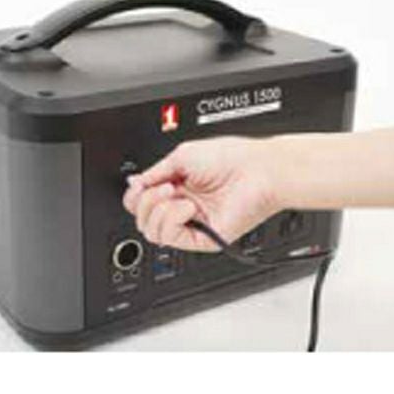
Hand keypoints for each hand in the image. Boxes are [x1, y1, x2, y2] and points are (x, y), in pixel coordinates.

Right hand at [123, 137, 281, 251]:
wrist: (258, 171)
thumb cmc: (231, 158)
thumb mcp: (182, 156)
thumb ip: (154, 172)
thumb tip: (134, 183)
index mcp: (177, 186)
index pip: (142, 201)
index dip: (135, 195)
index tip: (141, 184)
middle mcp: (181, 206)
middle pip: (142, 217)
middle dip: (146, 200)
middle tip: (164, 186)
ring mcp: (191, 223)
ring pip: (152, 231)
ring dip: (157, 210)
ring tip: (176, 195)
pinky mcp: (201, 238)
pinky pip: (170, 237)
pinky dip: (172, 219)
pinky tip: (187, 206)